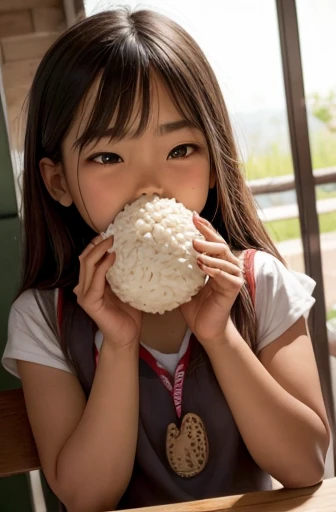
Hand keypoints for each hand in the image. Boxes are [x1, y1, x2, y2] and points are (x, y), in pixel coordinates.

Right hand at [73, 235, 141, 347]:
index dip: (95, 245)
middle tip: (110, 233)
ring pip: (87, 266)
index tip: (109, 233)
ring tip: (111, 240)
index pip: (88, 259)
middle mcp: (84, 288)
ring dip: (99, 251)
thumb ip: (121, 273)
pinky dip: (103, 267)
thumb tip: (129, 254)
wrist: (127, 335)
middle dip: (96, 244)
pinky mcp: (90, 303)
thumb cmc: (128, 313)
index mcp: (91, 283)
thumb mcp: (125, 287)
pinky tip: (113, 257)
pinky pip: (95, 280)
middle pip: (85, 259)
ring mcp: (84, 295)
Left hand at [180, 214, 243, 347]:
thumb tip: (156, 252)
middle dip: (207, 234)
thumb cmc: (195, 306)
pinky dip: (214, 269)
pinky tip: (202, 266)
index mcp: (218, 262)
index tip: (192, 216)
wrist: (206, 328)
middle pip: (220, 244)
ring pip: (224, 257)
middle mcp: (229, 266)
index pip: (212, 240)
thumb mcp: (184, 283)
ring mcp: (234, 277)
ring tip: (194, 247)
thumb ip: (178, 268)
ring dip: (209, 251)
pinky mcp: (234, 288)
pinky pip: (225, 275)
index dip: (204, 227)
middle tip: (193, 229)